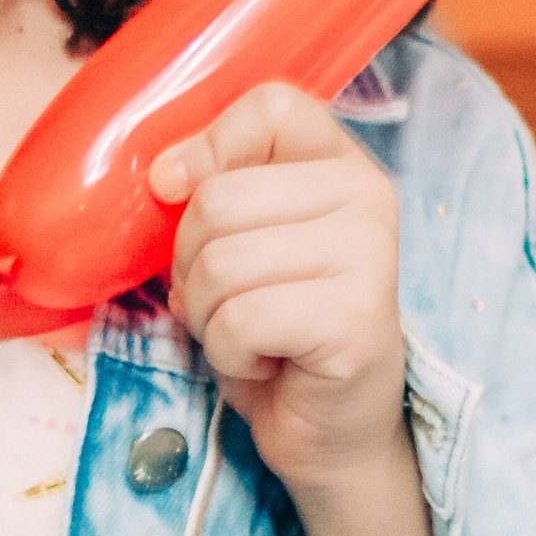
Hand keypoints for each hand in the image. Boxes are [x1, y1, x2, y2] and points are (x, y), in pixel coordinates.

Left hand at [150, 83, 407, 497]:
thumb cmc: (276, 330)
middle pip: (219, 197)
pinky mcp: (356, 321)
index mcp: (343, 163)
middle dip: (193, 262)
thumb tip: (164, 175)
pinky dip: (229, 354)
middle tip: (228, 301)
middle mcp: (369, 197)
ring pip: (221, 262)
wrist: (330, 429)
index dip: (209, 150)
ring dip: (210, 315)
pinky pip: (239, 319)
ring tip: (250, 334)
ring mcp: (371, 257)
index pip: (269, 106)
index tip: (188, 198)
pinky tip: (269, 362)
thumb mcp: (241, 239)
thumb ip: (215, 188)